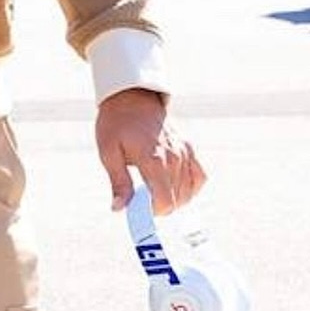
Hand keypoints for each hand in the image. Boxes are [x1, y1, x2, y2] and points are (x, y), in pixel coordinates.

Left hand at [95, 87, 204, 214]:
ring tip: (155, 193)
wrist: (131, 98)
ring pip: (189, 191)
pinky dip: (191, 187)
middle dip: (161, 207)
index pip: (164, 200)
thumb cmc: (116, 125)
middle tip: (144, 200)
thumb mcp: (108, 153)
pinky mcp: (189, 147)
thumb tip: (120, 208)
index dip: (153, 212)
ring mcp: (185, 151)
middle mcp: (174, 157)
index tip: (140, 209)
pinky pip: (200, 175)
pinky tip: (177, 189)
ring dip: (174, 199)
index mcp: (153, 159)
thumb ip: (119, 182)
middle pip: (177, 199)